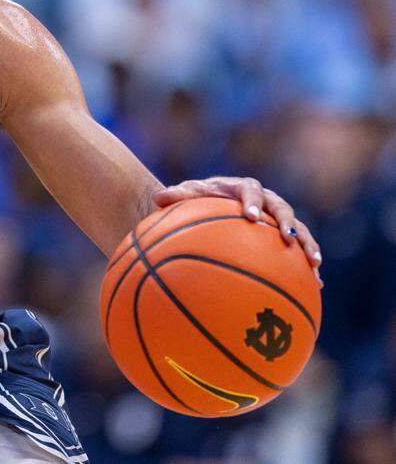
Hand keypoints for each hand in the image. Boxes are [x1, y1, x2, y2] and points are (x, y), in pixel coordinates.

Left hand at [154, 176, 322, 285]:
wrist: (207, 205)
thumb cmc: (195, 200)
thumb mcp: (184, 196)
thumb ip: (177, 196)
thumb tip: (157, 198)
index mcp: (241, 188)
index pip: (250, 190)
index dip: (254, 202)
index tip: (252, 216)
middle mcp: (264, 200)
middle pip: (282, 207)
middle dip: (288, 222)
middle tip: (287, 238)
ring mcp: (276, 218)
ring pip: (299, 229)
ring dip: (307, 244)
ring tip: (314, 264)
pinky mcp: (282, 237)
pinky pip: (299, 251)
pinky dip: (307, 266)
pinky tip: (316, 285)